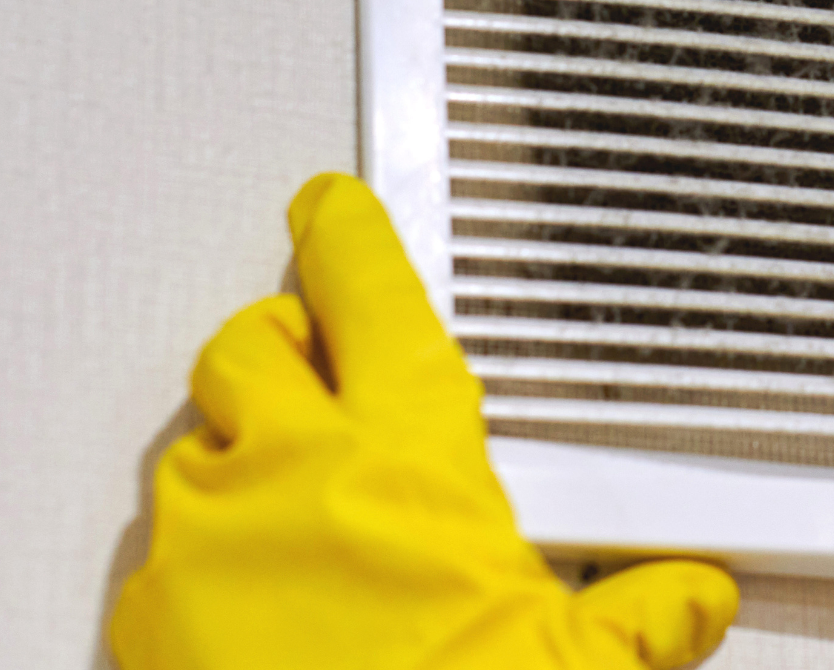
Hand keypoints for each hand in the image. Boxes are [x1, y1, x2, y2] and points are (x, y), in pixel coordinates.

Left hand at [108, 174, 738, 669]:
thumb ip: (636, 621)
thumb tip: (688, 601)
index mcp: (404, 457)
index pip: (369, 297)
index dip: (350, 239)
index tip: (335, 211)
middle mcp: (289, 474)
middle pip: (251, 347)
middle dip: (283, 347)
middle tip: (315, 371)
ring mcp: (203, 542)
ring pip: (194, 445)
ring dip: (236, 456)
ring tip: (285, 508)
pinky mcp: (145, 618)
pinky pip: (154, 552)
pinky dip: (194, 561)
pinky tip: (243, 608)